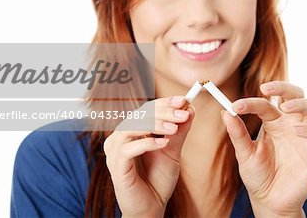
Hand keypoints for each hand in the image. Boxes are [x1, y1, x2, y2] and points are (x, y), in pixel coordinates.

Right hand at [103, 96, 193, 216]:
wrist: (152, 207)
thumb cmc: (158, 179)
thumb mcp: (173, 150)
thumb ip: (179, 131)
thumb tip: (190, 108)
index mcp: (132, 131)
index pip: (147, 110)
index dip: (165, 103)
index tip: (184, 100)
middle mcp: (121, 137)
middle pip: (140, 115)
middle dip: (163, 112)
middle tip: (183, 113)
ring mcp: (116, 151)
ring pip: (132, 128)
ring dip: (155, 125)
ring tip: (174, 129)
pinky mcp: (116, 165)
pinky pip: (128, 149)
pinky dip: (147, 143)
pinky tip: (164, 143)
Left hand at [222, 81, 306, 216]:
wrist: (271, 201)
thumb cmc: (258, 175)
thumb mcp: (245, 154)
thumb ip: (237, 134)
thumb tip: (225, 112)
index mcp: (273, 122)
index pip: (265, 104)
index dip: (251, 102)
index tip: (236, 105)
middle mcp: (291, 124)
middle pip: (295, 95)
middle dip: (283, 87)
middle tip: (265, 88)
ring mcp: (306, 137)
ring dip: (301, 103)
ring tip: (285, 106)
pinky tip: (297, 131)